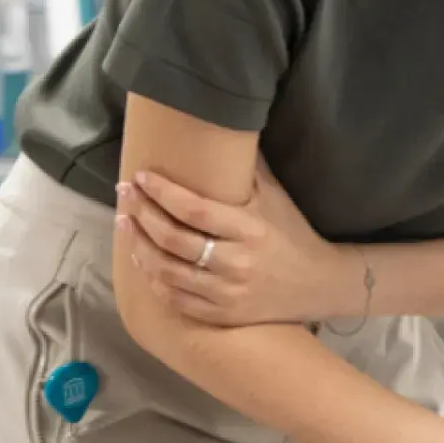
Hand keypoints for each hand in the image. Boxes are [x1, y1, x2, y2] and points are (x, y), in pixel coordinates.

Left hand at [116, 162, 353, 326]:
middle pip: (174, 239)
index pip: (195, 210)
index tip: (141, 177)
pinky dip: (152, 279)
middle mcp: (237, 262)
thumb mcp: (276, 198)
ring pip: (167, 271)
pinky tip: (141, 260)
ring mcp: (227, 292)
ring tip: (125, 224)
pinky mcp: (222, 315)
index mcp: (250, 229)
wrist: (318, 284)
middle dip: (141, 214)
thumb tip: (225, 127)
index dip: (162, 193)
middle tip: (124, 196)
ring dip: (139, 246)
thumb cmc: (293, 234)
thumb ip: (249, 169)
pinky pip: (175, 299)